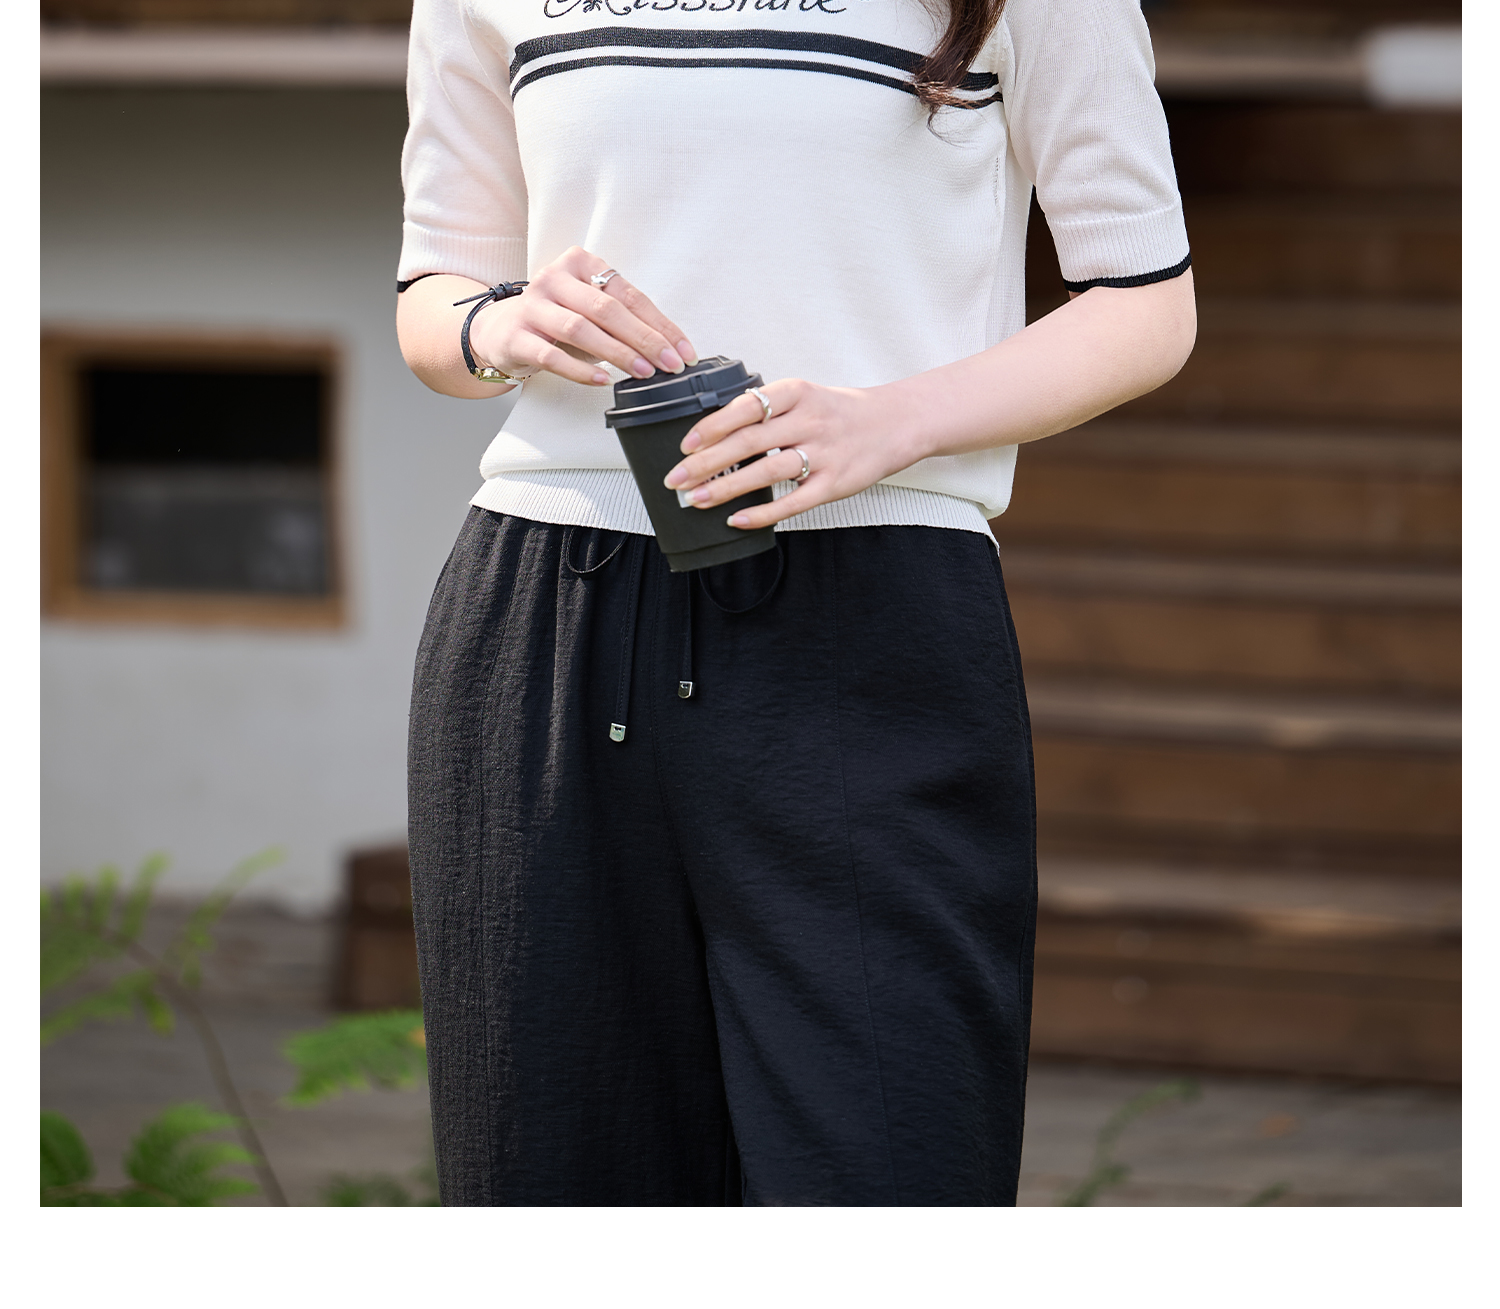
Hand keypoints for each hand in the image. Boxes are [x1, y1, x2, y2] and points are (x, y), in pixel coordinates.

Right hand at [468, 247, 696, 385]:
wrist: (499, 330)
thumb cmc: (555, 321)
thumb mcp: (591, 312)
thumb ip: (624, 322)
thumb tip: (669, 349)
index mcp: (580, 264)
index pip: (628, 295)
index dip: (659, 325)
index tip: (682, 351)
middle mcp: (554, 278)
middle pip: (607, 309)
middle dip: (644, 339)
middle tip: (669, 364)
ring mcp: (532, 306)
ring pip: (581, 329)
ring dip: (617, 353)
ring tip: (642, 372)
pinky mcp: (516, 336)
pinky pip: (552, 355)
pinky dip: (580, 370)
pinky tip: (602, 381)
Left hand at [663, 379, 926, 530]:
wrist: (895, 424)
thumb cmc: (839, 412)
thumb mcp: (804, 396)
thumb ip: (765, 411)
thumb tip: (712, 433)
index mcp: (797, 393)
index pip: (746, 407)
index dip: (712, 427)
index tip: (685, 445)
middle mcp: (809, 421)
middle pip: (748, 442)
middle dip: (706, 462)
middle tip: (676, 479)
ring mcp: (824, 454)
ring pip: (766, 472)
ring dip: (726, 488)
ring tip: (697, 500)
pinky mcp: (835, 484)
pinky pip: (793, 502)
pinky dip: (762, 512)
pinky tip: (737, 519)